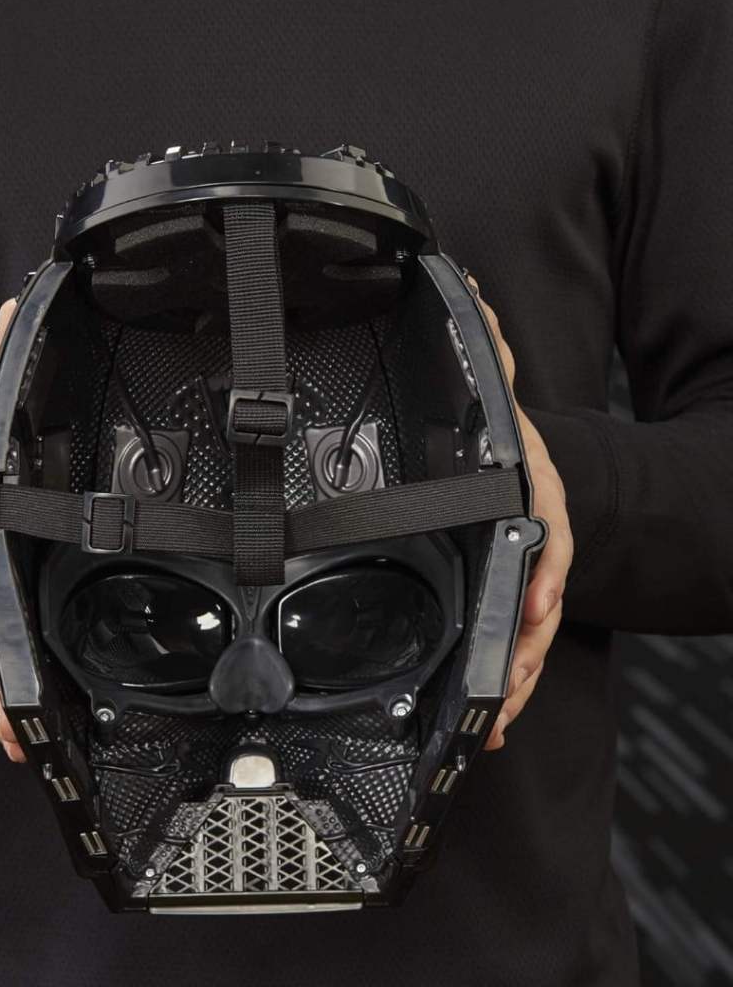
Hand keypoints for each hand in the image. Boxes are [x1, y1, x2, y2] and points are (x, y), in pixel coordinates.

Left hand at [464, 273, 572, 750]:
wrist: (533, 479)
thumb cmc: (515, 450)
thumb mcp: (500, 399)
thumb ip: (489, 351)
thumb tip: (466, 291)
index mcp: (532, 496)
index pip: (547, 534)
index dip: (542, 573)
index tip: (535, 608)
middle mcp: (536, 543)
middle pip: (538, 604)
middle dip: (524, 650)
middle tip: (507, 695)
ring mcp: (525, 577)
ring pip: (525, 636)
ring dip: (512, 679)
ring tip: (495, 722)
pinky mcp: (508, 601)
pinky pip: (508, 644)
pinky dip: (501, 682)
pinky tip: (488, 721)